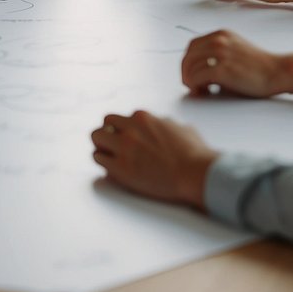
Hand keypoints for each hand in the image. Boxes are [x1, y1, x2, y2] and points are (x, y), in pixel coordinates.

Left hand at [90, 110, 216, 207]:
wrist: (196, 173)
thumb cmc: (194, 152)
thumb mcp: (179, 127)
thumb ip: (163, 124)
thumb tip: (159, 124)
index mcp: (143, 118)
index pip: (120, 118)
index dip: (121, 129)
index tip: (125, 138)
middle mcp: (130, 129)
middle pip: (104, 124)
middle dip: (107, 133)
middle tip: (114, 146)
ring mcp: (124, 148)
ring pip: (96, 139)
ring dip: (102, 146)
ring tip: (111, 156)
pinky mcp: (121, 168)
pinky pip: (99, 158)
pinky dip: (103, 161)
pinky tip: (112, 166)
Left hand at [180, 30, 284, 97]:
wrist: (277, 71)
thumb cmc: (259, 66)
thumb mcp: (236, 50)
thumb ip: (218, 53)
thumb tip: (196, 68)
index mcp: (222, 34)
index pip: (193, 46)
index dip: (188, 61)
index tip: (190, 73)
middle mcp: (219, 40)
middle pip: (189, 56)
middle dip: (186, 72)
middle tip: (190, 84)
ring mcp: (221, 54)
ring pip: (190, 67)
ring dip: (190, 81)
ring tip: (200, 90)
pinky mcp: (222, 69)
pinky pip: (197, 77)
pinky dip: (195, 86)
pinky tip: (205, 91)